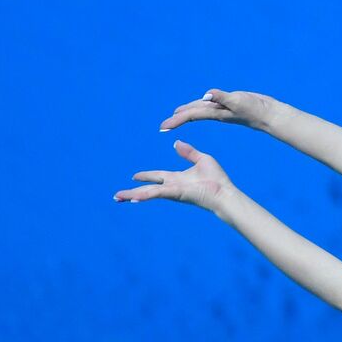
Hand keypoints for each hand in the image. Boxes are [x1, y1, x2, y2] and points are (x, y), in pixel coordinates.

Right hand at [114, 139, 233, 210]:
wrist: (224, 192)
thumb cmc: (217, 179)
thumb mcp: (202, 159)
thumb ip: (189, 152)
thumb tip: (176, 143)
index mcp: (178, 178)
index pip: (158, 176)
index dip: (146, 176)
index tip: (134, 176)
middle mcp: (172, 186)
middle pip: (148, 188)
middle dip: (132, 191)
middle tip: (117, 195)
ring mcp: (172, 191)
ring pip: (148, 193)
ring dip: (132, 195)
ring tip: (118, 198)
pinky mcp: (175, 193)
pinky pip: (157, 193)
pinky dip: (144, 195)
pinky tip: (132, 198)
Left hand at [162, 88, 284, 132]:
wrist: (270, 115)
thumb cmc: (255, 110)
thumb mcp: (238, 101)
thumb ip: (222, 98)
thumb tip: (205, 95)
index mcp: (216, 113)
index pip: (192, 115)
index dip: (176, 120)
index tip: (162, 129)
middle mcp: (217, 112)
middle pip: (192, 114)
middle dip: (177, 119)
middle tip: (163, 127)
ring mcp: (223, 109)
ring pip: (201, 109)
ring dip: (188, 112)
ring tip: (176, 114)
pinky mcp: (230, 105)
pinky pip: (211, 105)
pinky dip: (202, 104)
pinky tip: (202, 103)